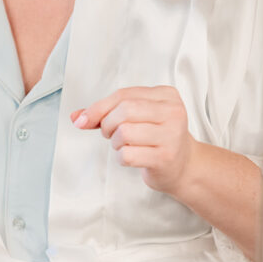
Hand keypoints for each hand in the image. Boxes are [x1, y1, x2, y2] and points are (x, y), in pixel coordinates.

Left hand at [70, 86, 196, 196]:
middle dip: (107, 124)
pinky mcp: (166, 157)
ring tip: (124, 145)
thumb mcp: (137, 117)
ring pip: (124, 132)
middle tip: (110, 134)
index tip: (83, 120)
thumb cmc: (157, 137)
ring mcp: (172, 135)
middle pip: (124, 110)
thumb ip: (107, 112)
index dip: (98, 107)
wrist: (185, 166)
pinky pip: (128, 154)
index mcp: (166, 95)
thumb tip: (77, 117)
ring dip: (115, 142)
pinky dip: (121, 157)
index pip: (123, 95)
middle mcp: (173, 112)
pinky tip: (132, 157)